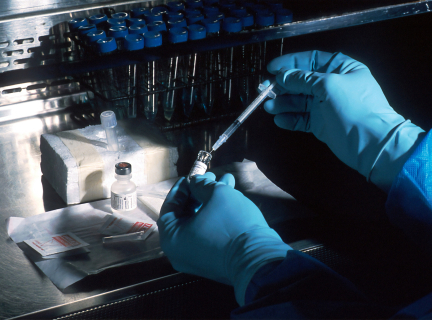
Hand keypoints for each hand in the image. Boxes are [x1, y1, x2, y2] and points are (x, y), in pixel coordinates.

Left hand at [157, 173, 290, 304]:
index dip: (181, 189)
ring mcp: (197, 258)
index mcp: (172, 239)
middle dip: (200, 192)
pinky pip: (208, 233)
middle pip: (186, 214)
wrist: (258, 259)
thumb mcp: (217, 194)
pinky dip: (216, 215)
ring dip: (212, 200)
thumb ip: (201, 184)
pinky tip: (232, 197)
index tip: (191, 176)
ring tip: (227, 181)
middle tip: (212, 176)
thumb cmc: (231, 223)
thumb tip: (195, 182)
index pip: (169, 207)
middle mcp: (180, 252)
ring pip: (200, 221)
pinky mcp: (213, 261)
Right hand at [264, 50, 424, 191]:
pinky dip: (290, 118)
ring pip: (299, 100)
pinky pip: (301, 118)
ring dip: (283, 103)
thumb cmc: (353, 107)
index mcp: (340, 68)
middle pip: (302, 81)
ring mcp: (326, 105)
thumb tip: (282, 76)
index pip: (311, 59)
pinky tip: (279, 120)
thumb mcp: (328, 85)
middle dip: (282, 85)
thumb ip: (303, 79)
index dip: (290, 62)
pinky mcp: (321, 124)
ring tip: (269, 107)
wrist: (370, 142)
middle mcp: (332, 85)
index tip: (271, 68)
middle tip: (263, 90)